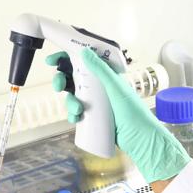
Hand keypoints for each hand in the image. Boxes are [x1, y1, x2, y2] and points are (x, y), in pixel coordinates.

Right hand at [46, 49, 189, 182]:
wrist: (140, 141)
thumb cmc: (135, 115)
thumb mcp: (116, 89)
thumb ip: (102, 70)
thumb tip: (85, 51)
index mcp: (107, 77)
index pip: (84, 62)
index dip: (66, 59)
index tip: (52, 61)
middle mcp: (101, 88)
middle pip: (74, 79)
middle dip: (62, 81)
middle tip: (58, 86)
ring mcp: (97, 103)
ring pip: (74, 96)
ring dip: (69, 102)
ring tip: (77, 110)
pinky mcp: (94, 118)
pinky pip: (77, 112)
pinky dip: (72, 115)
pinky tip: (76, 119)